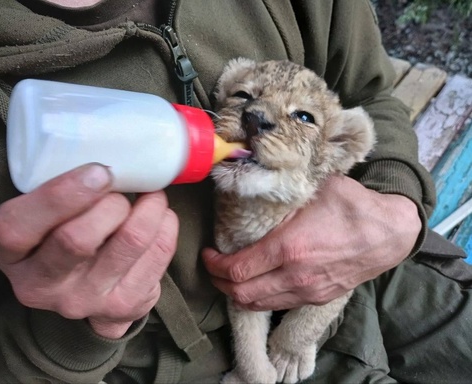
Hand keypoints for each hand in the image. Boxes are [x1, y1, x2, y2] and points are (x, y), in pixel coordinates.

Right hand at [0, 164, 177, 338]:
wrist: (80, 290)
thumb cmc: (60, 233)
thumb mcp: (41, 212)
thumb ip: (60, 190)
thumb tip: (107, 165)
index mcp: (10, 255)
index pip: (17, 228)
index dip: (61, 195)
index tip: (98, 171)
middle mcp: (41, 286)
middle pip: (77, 240)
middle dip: (111, 203)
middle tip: (122, 188)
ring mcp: (84, 300)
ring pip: (130, 241)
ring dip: (149, 208)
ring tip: (150, 196)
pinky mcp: (124, 306)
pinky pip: (158, 252)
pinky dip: (165, 224)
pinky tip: (159, 216)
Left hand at [203, 175, 420, 310]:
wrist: (390, 234)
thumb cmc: (353, 207)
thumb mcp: (315, 188)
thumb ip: (283, 190)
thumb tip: (257, 178)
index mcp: (288, 248)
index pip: (236, 269)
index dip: (214, 265)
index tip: (207, 254)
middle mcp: (294, 276)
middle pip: (240, 293)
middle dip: (218, 282)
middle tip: (212, 267)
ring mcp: (306, 291)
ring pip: (258, 305)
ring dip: (237, 293)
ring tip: (229, 277)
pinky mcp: (317, 298)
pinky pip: (278, 305)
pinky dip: (260, 298)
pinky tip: (257, 282)